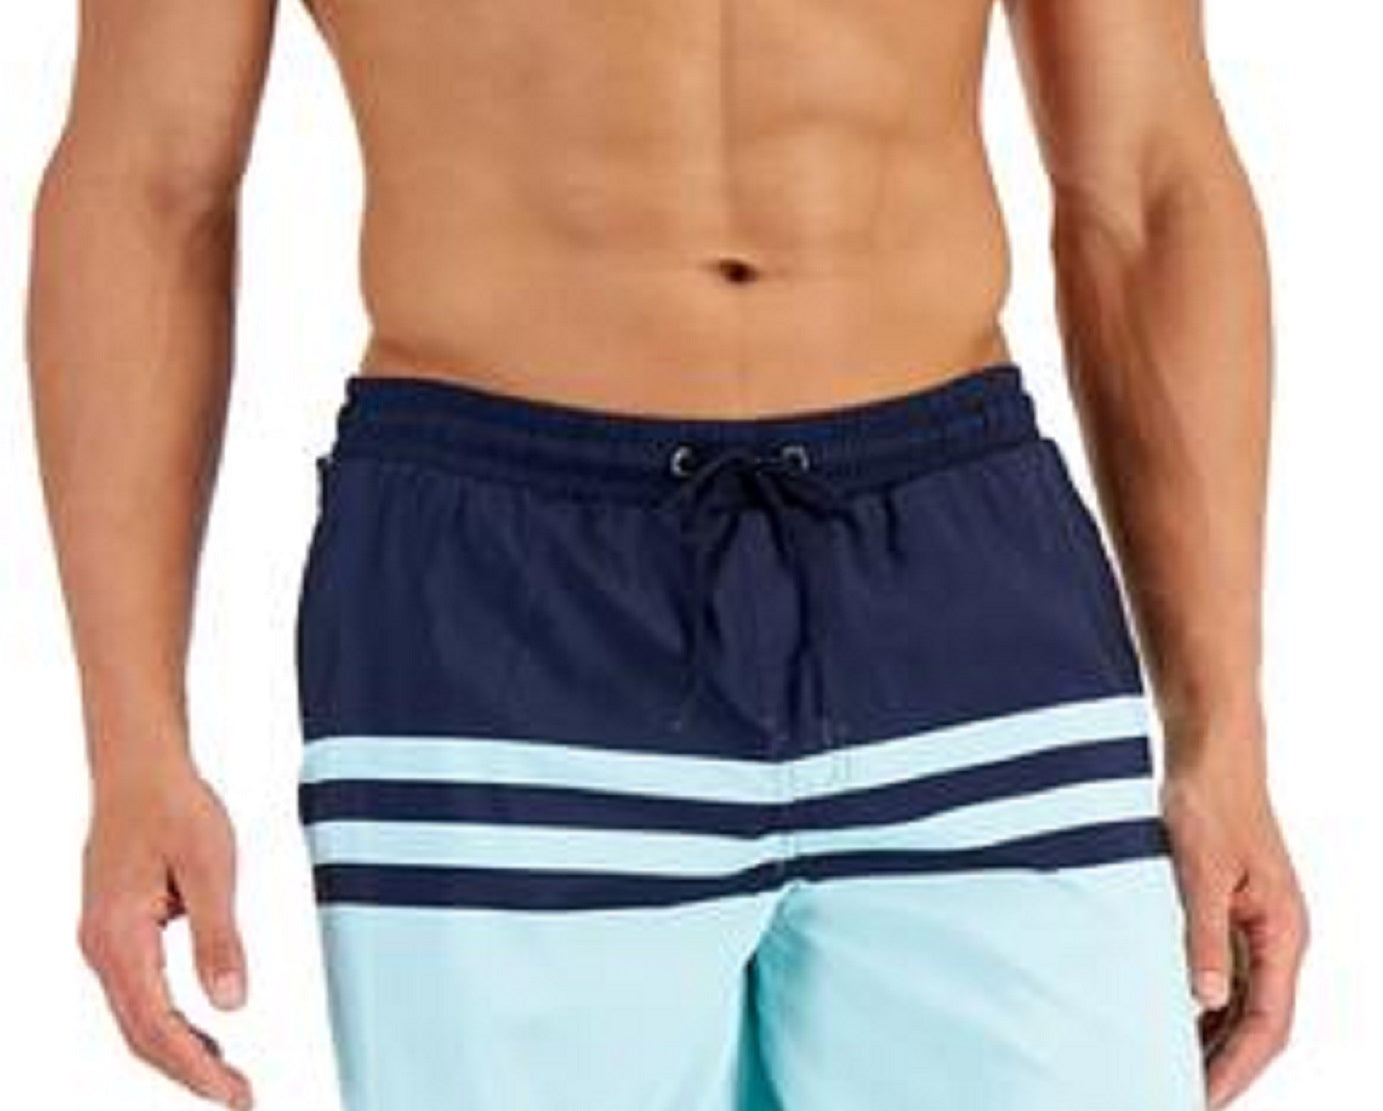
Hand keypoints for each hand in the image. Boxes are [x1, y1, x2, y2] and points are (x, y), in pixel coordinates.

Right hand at [77, 759, 252, 1108]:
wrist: (139, 767)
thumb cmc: (172, 805)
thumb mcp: (211, 868)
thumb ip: (220, 938)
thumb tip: (231, 1002)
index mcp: (120, 937)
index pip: (156, 1027)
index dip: (196, 1069)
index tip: (233, 1094)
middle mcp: (102, 947)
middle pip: (141, 1034)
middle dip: (189, 1072)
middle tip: (237, 1097)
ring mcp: (103, 941)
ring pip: (136, 1018)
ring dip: (179, 1051)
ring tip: (225, 1075)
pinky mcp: (115, 931)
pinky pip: (138, 994)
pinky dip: (169, 1022)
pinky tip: (201, 1030)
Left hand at [1161, 756, 1308, 1107]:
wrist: (1207, 744)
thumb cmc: (1209, 797)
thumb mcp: (1199, 868)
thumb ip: (1202, 934)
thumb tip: (1203, 1000)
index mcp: (1282, 931)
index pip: (1267, 1025)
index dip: (1235, 1069)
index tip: (1199, 1101)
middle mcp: (1274, 935)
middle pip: (1254, 1023)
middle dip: (1219, 1065)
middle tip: (1171, 1096)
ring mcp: (1251, 921)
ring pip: (1235, 1000)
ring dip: (1205, 1037)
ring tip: (1161, 1069)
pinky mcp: (1224, 905)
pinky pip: (1215, 970)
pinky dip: (1192, 1000)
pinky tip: (1160, 1014)